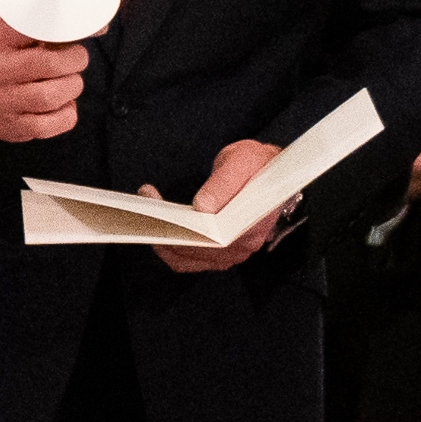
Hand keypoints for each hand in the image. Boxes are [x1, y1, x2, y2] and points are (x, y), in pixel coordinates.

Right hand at [0, 16, 87, 143]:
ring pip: (48, 97)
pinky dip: (66, 115)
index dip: (62, 32)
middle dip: (73, 62)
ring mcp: (1, 102)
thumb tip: (94, 27)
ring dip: (71, 88)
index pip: (30, 28)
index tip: (73, 36)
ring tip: (69, 83)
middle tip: (76, 60)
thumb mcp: (9, 31)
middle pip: (46, 64)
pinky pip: (47, 126)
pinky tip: (62, 106)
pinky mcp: (10, 126)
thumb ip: (43, 26)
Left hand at [150, 139, 284, 272]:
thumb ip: (224, 182)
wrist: (271, 173)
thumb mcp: (244, 161)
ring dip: (164, 241)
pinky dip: (170, 249)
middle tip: (149, 207)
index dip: (185, 229)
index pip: (214, 238)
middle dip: (168, 231)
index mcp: (253, 225)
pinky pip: (188, 261)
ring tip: (150, 217)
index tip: (164, 211)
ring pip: (187, 259)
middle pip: (196, 252)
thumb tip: (202, 206)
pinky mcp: (219, 253)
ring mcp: (231, 253)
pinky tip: (159, 231)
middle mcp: (243, 246)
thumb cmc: (259, 166)